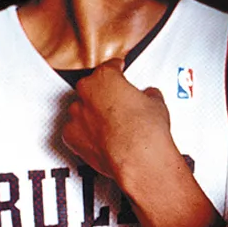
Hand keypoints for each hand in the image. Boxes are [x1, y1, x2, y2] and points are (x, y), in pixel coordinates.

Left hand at [62, 59, 174, 185]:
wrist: (139, 160)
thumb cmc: (145, 132)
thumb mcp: (156, 103)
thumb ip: (147, 94)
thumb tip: (149, 96)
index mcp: (105, 78)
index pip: (109, 67)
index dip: (118, 70)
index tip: (121, 72)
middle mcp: (86, 93)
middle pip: (92, 87)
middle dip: (105, 94)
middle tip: (120, 104)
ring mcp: (76, 115)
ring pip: (82, 110)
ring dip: (94, 114)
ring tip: (113, 125)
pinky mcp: (71, 138)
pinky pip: (76, 131)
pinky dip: (86, 134)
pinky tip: (103, 139)